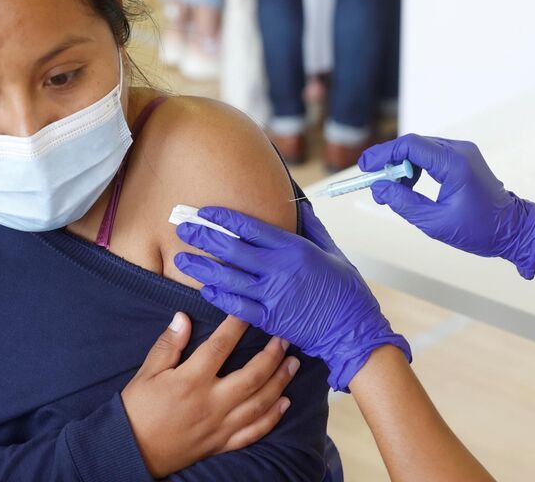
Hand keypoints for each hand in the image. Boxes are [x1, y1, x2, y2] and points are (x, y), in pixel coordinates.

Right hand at [122, 313, 298, 477]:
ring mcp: (220, 426)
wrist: (130, 451)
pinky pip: (253, 432)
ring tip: (293, 364)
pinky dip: (272, 418)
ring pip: (259, 403)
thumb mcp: (146, 373)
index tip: (250, 311)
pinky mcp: (222, 443)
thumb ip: (168, 345)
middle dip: (272, 356)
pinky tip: (284, 403)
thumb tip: (183, 317)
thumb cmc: (136, 409)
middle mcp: (211, 403)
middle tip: (285, 338)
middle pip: (251, 376)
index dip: (237, 325)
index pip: (220, 346)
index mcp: (190, 381)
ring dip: (280, 382)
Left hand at [174, 203, 410, 391]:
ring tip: (182, 258)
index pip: (250, 228)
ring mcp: (273, 295)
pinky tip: (204, 289)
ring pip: (228, 278)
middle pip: (232, 249)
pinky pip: (237, 306)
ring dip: (202, 268)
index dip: (224, 218)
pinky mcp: (270, 319)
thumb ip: (311, 227)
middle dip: (204, 237)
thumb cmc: (344, 289)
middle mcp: (279, 269)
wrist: (352, 327)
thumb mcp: (331, 251)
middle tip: (184, 228)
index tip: (206, 212)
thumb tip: (298, 206)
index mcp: (294, 248)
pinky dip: (219, 297)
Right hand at [360, 134, 534, 278]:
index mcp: (455, 164)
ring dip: (402, 166)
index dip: (384, 154)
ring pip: (421, 149)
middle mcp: (460, 151)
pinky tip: (410, 185)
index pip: (410, 146)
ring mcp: (463, 152)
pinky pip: (432, 155)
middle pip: (413, 144)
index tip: (366, 168)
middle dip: (390, 162)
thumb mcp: (434, 221)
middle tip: (374, 182)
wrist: (512, 230)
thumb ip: (403, 202)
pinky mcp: (463, 158)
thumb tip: (379, 189)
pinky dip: (416, 167)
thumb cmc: (479, 229)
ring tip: (393, 190)